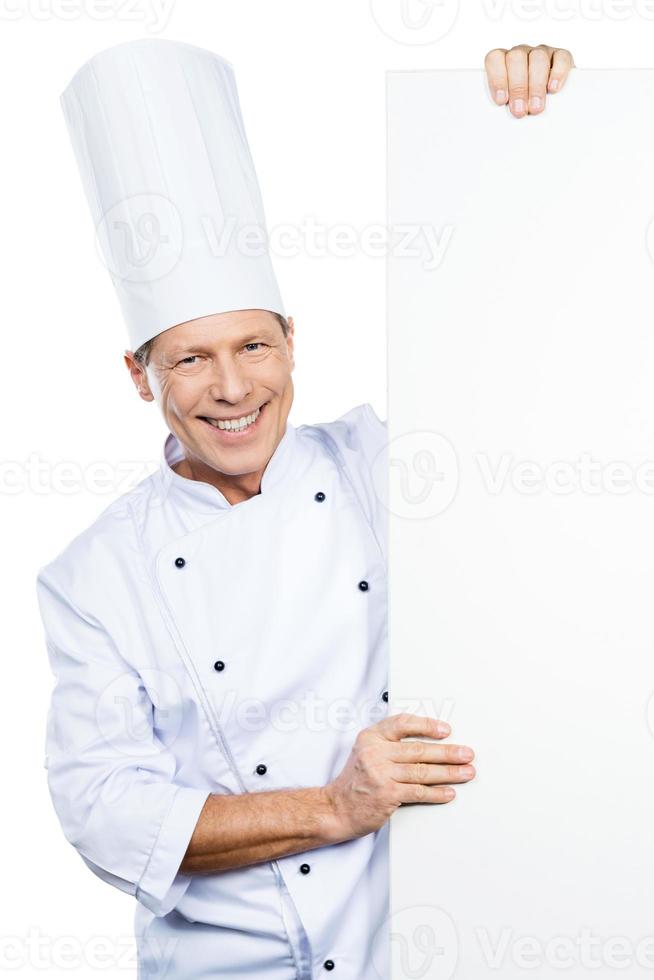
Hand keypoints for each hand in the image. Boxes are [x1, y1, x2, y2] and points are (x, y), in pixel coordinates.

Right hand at [323, 713, 475, 838]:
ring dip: (449, 772)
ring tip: (465, 772)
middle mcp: (375, 753)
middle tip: (466, 754)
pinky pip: (418, 792)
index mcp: (371, 737)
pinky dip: (437, 793)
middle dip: (448, 752)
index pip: (403, 724)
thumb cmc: (355, 781)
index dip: (427, 725)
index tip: (445, 730)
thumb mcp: (366, 752)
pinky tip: (448, 792)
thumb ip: (390, 744)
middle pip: (419, 749)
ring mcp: (381, 774)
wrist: (336, 808)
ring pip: (423, 771)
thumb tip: (428, 743)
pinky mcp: (387, 795)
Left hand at [484, 44, 573, 117]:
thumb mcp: (510, 106)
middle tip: (519, 110)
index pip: (494, 58)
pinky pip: (562, 57)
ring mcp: (542, 52)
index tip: (501, 101)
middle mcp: (521, 53)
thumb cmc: (523, 106)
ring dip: (536, 85)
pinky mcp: (562, 56)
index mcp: (503, 61)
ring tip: (536, 108)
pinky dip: (558, 73)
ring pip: (538, 58)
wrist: (551, 108)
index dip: (497, 78)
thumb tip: (504, 118)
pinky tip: (553, 89)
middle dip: (517, 87)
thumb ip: (504, 106)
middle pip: (516, 58)